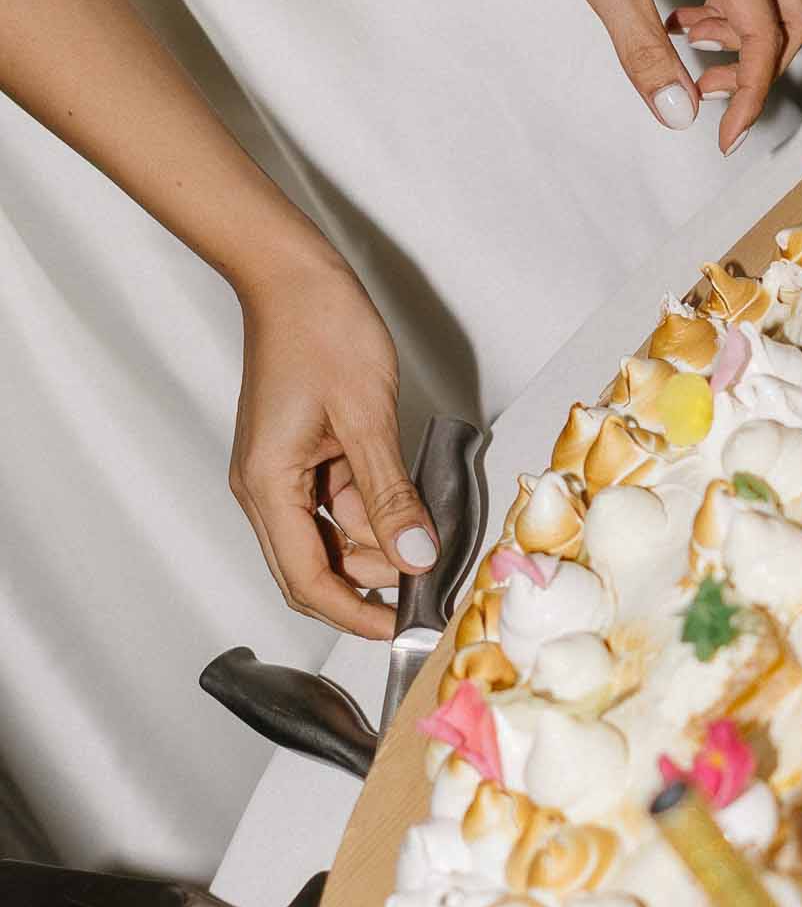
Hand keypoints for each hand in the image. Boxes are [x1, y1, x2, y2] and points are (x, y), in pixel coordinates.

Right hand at [229, 252, 437, 637]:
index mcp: (268, 486)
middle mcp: (267, 487)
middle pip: (317, 566)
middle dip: (372, 577)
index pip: (306, 580)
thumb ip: (390, 494)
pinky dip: (375, 507)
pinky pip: (340, 500)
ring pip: (335, 534)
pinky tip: (410, 497)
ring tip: (427, 523)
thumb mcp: (367, 416)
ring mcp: (284, 472)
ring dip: (379, 537)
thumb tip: (413, 557)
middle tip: (430, 569)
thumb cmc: (321, 331)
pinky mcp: (304, 454)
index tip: (402, 628)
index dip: (354, 613)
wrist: (296, 277)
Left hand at [514, 0, 801, 153]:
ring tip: (691, 58)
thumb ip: (645, 51)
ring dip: (745, 41)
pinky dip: (725, 14)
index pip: (764, 34)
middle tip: (712, 99)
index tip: (726, 137)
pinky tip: (679, 24)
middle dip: (760, 69)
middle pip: (791, 16)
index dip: (750, 94)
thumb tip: (678, 112)